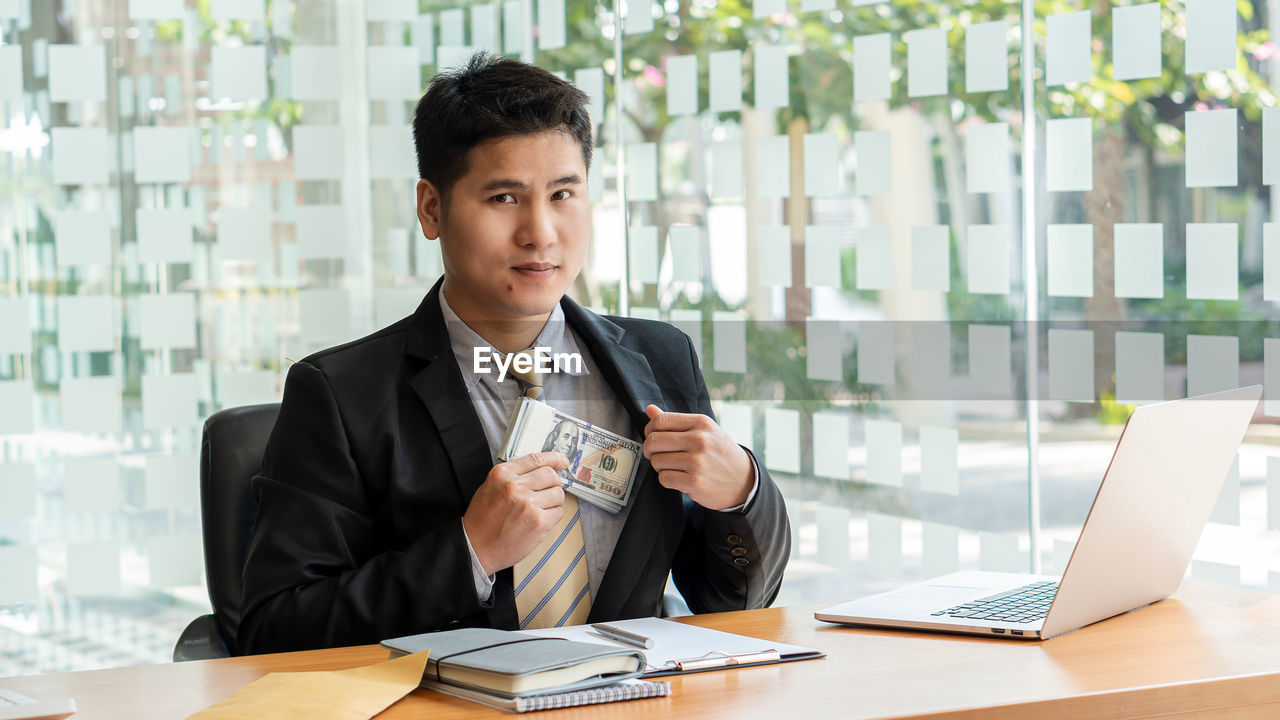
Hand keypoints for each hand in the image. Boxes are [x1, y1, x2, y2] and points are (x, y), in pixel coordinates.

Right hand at [463, 452, 569, 575]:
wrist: (476, 547)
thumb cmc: (482, 520)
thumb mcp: (490, 487)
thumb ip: (513, 476)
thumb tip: (541, 470)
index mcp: (502, 474)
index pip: (536, 459)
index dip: (554, 459)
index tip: (562, 461)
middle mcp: (515, 486)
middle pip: (551, 475)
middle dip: (553, 484)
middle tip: (546, 494)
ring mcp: (528, 503)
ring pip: (558, 493)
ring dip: (553, 502)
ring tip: (538, 510)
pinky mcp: (538, 521)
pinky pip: (558, 512)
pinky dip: (552, 517)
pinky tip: (538, 521)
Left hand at [642, 405, 752, 510]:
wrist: (744, 481)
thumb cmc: (720, 453)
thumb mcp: (705, 431)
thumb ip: (676, 421)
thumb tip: (649, 409)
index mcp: (701, 423)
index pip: (660, 420)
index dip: (649, 430)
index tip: (652, 437)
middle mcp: (699, 440)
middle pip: (654, 441)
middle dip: (649, 449)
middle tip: (656, 454)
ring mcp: (697, 462)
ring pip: (657, 461)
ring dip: (660, 466)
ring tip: (673, 466)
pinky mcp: (694, 482)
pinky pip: (664, 478)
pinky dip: (667, 479)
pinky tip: (679, 478)